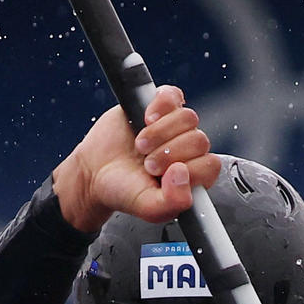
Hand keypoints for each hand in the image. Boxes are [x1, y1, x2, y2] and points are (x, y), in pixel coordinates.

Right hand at [50, 85, 223, 234]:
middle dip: (169, 153)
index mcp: (193, 176)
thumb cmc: (123, 190)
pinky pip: (173, 95)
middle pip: (199, 140)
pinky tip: (146, 119)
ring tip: (141, 146)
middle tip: (147, 164)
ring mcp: (175, 126)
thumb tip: (183, 173)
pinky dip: (160, 105)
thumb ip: (172, 203)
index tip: (162, 176)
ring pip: (188, 118)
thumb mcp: (147, 207)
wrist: (93, 171)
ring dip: (161, 132)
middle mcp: (189, 150)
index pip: (210, 165)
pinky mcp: (160, 106)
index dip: (188, 169)